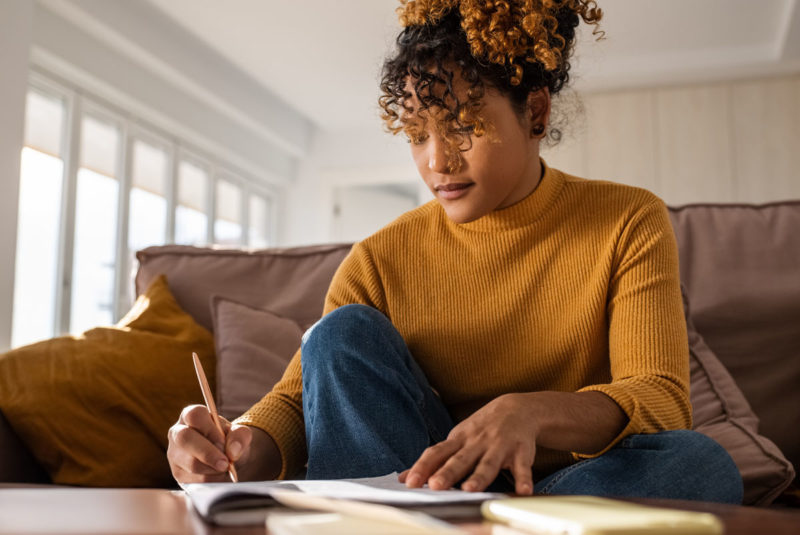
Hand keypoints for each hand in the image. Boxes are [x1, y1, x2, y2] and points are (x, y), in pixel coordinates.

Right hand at [167, 404, 252, 482]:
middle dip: (208, 453)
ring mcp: (174, 453)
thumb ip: (240, 436)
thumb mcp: (240, 434)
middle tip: (225, 463)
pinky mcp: (177, 473)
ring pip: (190, 463)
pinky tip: (218, 476)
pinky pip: (193, 480)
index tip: (223, 442)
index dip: (209, 429)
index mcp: (191, 415)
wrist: (227, 460)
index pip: (194, 415)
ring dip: (212, 469)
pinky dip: (210, 480)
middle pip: (185, 438)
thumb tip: (232, 452)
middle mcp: (178, 432)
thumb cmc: (230, 441)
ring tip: (225, 468)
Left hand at [400, 393, 536, 494]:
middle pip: (460, 459)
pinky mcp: (521, 452)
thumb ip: (433, 460)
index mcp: (458, 440)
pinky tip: (523, 491)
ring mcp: (499, 446)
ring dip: (479, 476)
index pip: (437, 453)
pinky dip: (523, 479)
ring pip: (488, 463)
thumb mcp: (456, 440)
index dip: (423, 467)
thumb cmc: (480, 430)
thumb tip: (404, 478)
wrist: (517, 409)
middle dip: (448, 473)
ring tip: (471, 489)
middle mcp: (477, 442)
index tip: (410, 483)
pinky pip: (522, 467)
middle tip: (435, 486)